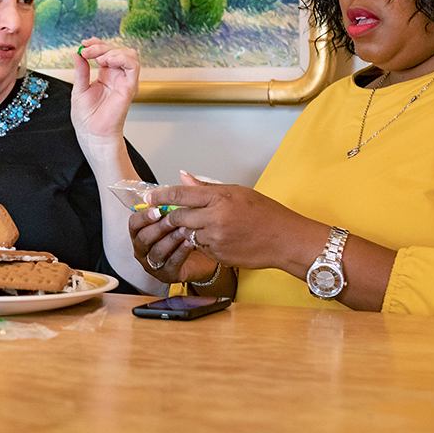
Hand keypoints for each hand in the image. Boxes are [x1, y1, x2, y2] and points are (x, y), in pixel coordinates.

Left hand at [71, 38, 139, 143]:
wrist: (92, 134)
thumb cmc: (87, 117)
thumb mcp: (79, 88)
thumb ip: (81, 70)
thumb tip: (77, 53)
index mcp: (105, 75)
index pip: (106, 52)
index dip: (97, 44)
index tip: (84, 44)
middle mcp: (117, 76)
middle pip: (117, 50)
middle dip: (100, 46)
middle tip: (86, 52)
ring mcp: (124, 81)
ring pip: (129, 54)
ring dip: (112, 51)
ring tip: (98, 59)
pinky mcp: (130, 87)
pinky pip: (133, 66)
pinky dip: (122, 58)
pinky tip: (107, 61)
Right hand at [129, 202, 219, 284]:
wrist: (202, 256)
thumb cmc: (185, 233)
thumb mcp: (181, 213)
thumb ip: (180, 196)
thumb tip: (184, 175)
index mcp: (140, 232)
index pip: (134, 223)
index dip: (144, 216)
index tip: (156, 209)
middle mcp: (143, 249)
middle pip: (143, 238)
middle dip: (158, 227)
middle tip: (172, 219)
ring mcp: (153, 264)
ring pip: (156, 251)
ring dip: (170, 239)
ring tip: (184, 229)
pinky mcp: (167, 275)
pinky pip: (172, 263)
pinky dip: (181, 252)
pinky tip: (190, 242)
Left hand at [146, 172, 307, 270]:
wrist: (285, 240)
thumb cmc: (265, 213)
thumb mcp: (237, 192)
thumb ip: (206, 187)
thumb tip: (183, 177)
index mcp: (219, 198)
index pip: (180, 195)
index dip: (160, 196)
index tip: (148, 198)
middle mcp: (215, 218)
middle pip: (178, 217)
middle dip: (173, 217)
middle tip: (174, 215)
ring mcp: (216, 239)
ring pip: (189, 234)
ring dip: (191, 231)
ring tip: (211, 226)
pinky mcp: (218, 255)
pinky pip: (201, 247)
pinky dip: (204, 243)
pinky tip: (223, 238)